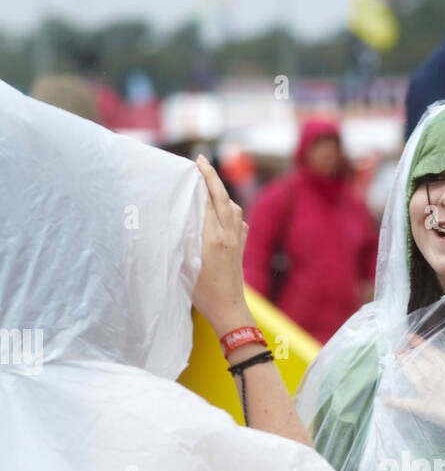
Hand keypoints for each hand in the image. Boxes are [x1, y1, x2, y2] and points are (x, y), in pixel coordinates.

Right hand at [191, 155, 249, 336]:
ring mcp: (237, 239)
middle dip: (212, 177)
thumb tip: (176, 218)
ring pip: (233, 207)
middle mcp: (228, 234)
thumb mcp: (185, 264)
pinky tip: (224, 209)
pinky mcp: (241, 246)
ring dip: (222, 192)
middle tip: (201, 161)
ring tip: (209, 183)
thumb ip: (183, 239)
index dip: (203, 180)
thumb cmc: (202, 292)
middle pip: (222, 197)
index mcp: (213, 236)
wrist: (228, 309)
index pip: (209, 199)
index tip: (196, 164)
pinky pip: (238, 219)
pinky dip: (231, 208)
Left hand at [385, 334, 444, 436]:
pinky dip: (393, 401)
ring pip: (409, 374)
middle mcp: (432, 372)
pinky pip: (404, 403)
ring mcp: (424, 388)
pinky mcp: (421, 405)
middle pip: (415, 360)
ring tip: (396, 359)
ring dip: (402, 365)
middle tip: (399, 350)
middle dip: (406, 354)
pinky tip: (384, 399)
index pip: (426, 350)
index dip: (416, 343)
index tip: (408, 338)